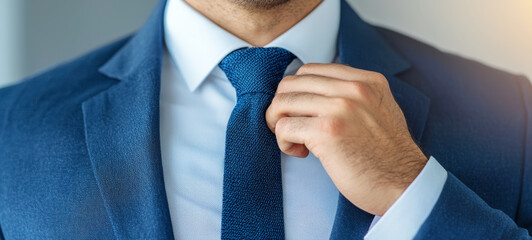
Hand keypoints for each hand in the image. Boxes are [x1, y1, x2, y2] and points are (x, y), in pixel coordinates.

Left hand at [266, 63, 427, 215]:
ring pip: (282, 102)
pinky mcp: (327, 132)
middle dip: (282, 107)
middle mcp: (353, 88)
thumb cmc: (388, 156)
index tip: (302, 113)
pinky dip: (283, 141)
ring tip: (296, 141)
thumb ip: (352, 96)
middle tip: (291, 128)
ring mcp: (340, 108)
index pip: (310, 71)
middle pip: (291, 84)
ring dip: (278, 124)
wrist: (404, 185)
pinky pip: (283, 127)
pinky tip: (301, 153)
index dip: (297, 92)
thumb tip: (314, 94)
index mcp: (366, 80)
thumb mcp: (379, 110)